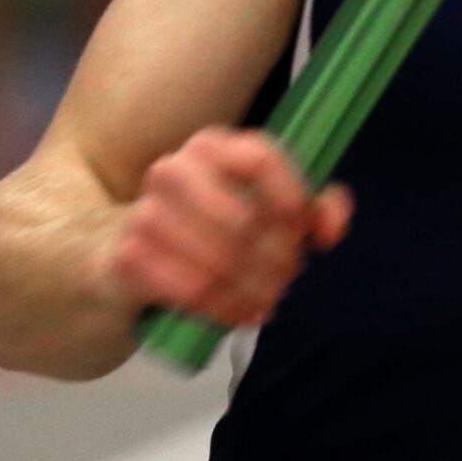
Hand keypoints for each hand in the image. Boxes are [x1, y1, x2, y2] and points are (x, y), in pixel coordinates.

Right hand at [107, 127, 352, 328]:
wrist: (131, 247)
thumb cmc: (215, 222)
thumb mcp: (268, 205)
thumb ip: (316, 210)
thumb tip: (331, 232)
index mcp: (212, 145)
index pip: (260, 158)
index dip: (291, 197)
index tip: (304, 232)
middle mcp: (174, 169)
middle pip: (245, 220)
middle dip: (278, 259)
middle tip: (287, 278)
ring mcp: (145, 210)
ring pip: (221, 262)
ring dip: (255, 290)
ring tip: (269, 301)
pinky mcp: (129, 255)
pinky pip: (191, 290)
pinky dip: (225, 309)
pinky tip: (241, 315)